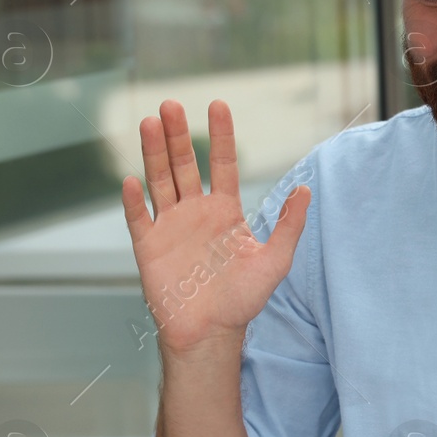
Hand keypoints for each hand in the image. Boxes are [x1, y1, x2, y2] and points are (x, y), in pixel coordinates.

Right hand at [121, 100, 309, 355]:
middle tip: (170, 104)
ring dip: (154, 152)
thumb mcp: (275, 260)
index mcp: (225, 211)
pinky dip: (133, 200)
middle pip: (184, 164)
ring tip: (148, 122)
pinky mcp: (148, 246)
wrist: (212, 332)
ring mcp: (170, 226)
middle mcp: (195, 212)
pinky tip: (131, 180)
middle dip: (178, 134)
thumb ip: (289, 225)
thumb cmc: (244, 299)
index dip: (221, 136)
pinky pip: (138, 218)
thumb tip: (305, 189)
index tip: (218, 105)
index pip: (223, 164)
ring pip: (159, 180)